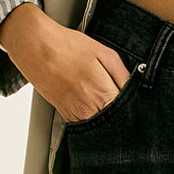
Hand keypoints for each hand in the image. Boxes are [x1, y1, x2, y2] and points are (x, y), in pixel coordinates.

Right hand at [0, 7, 130, 121]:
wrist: (36, 47)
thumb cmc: (68, 46)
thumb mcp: (104, 53)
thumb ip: (123, 75)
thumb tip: (135, 88)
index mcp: (102, 92)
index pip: (127, 111)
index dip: (134, 107)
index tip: (137, 104)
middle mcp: (88, 108)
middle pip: (114, 122)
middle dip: (122, 115)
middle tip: (125, 104)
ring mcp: (75, 113)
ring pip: (99, 127)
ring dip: (107, 118)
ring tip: (108, 103)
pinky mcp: (64, 114)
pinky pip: (85, 124)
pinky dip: (92, 118)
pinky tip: (93, 104)